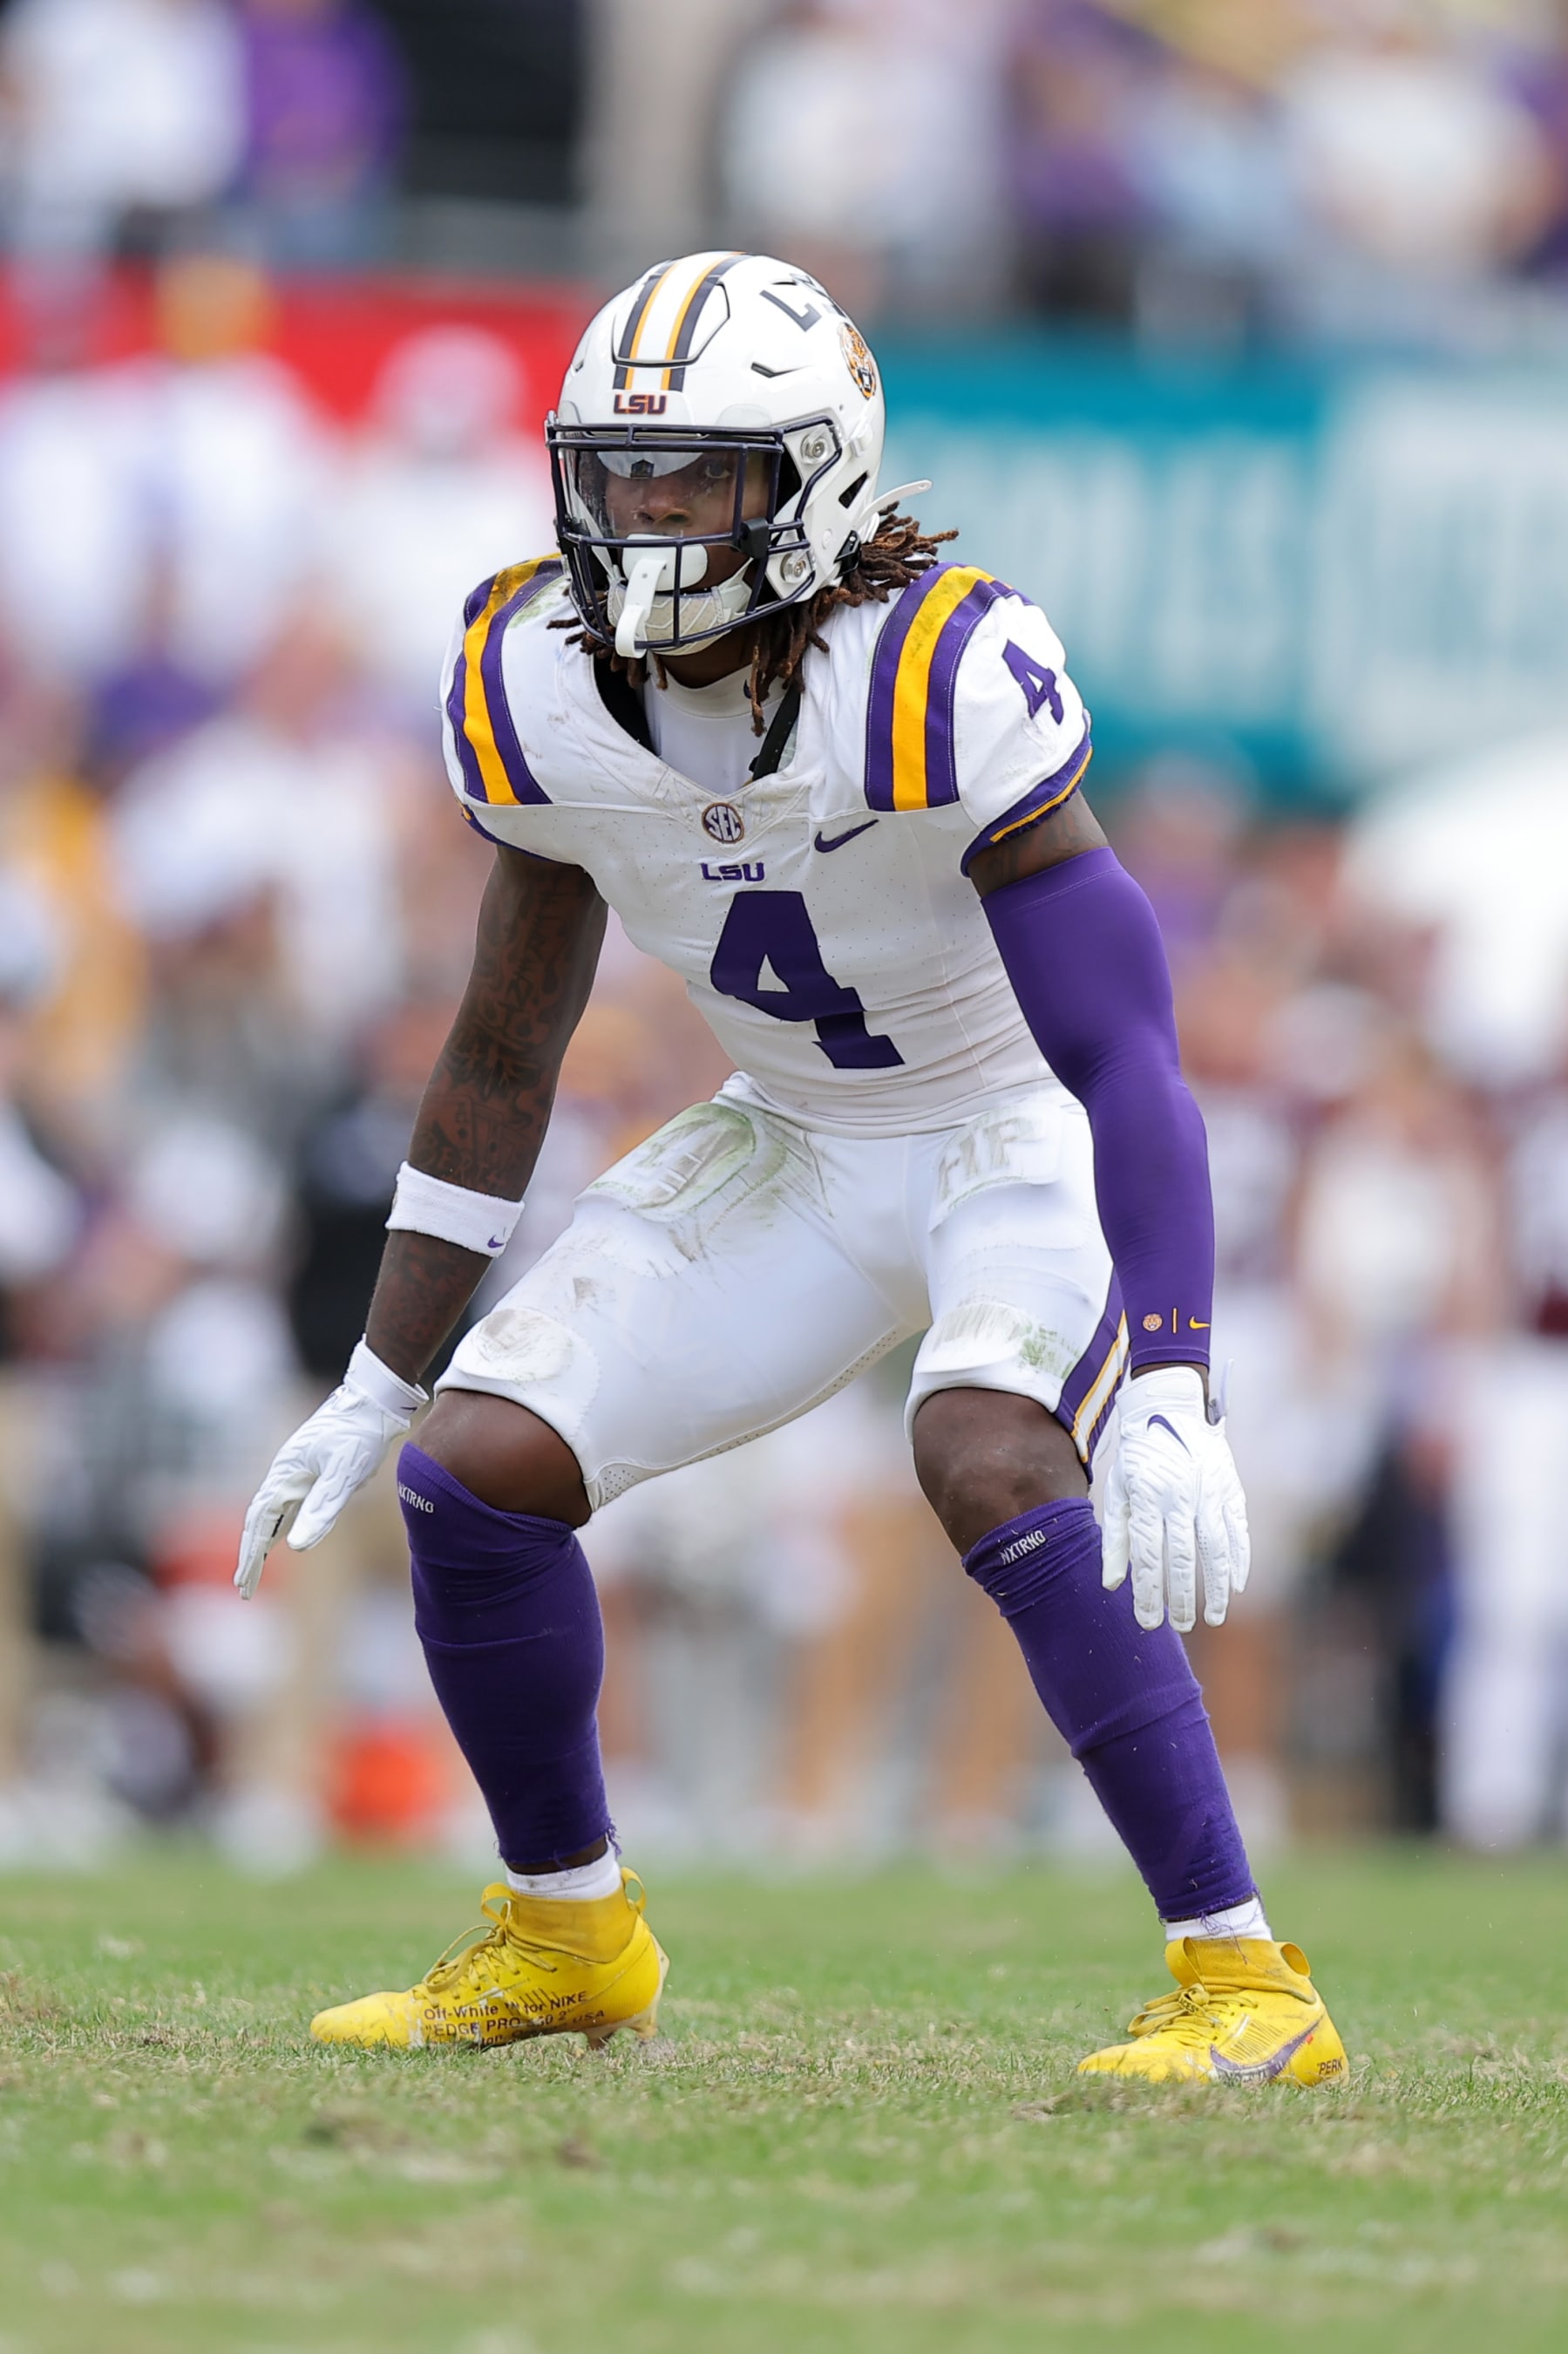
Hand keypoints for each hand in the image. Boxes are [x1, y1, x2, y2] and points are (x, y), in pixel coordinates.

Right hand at [235, 1342, 424, 1599]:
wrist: (374, 1399)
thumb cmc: (360, 1433)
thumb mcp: (344, 1474)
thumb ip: (322, 1509)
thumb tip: (297, 1548)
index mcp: (285, 1473)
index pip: (259, 1523)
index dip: (251, 1555)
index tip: (244, 1583)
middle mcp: (285, 1473)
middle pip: (259, 1520)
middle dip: (250, 1554)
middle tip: (244, 1587)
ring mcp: (296, 1471)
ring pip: (272, 1513)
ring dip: (262, 1542)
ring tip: (253, 1570)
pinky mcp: (311, 1470)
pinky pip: (288, 1504)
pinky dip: (279, 1526)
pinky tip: (281, 1538)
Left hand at [1102, 1365, 1248, 1631]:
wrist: (1171, 1408)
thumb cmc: (1139, 1457)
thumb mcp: (1118, 1490)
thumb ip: (1116, 1538)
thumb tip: (1112, 1585)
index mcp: (1147, 1496)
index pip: (1148, 1556)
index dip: (1148, 1592)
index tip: (1148, 1622)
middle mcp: (1180, 1496)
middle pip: (1183, 1558)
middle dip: (1182, 1598)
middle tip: (1180, 1626)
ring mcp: (1209, 1492)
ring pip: (1216, 1549)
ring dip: (1217, 1588)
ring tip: (1214, 1617)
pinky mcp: (1231, 1489)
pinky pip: (1239, 1531)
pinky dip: (1240, 1560)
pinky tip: (1237, 1586)